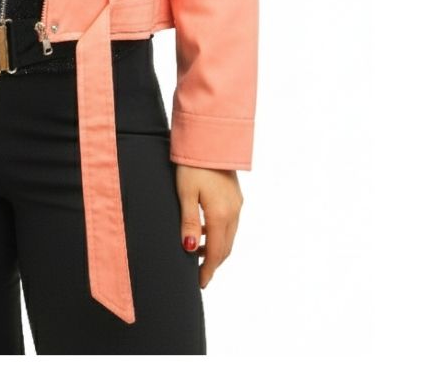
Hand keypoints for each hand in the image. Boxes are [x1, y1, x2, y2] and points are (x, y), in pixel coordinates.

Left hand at [175, 164, 243, 287]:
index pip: (217, 252)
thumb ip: (189, 222)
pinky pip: (230, 222)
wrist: (210, 139)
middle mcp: (234, 212)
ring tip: (198, 253)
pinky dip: (219, 233)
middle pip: (226, 247)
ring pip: (229, 235)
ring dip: (216, 248)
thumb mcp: (185, 193)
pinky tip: (205, 230)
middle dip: (213, 263)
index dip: (209, 270)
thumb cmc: (193, 165)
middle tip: (199, 274)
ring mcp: (237, 203)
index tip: (200, 283)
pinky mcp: (235, 195)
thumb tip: (190, 249)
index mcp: (221, 215)